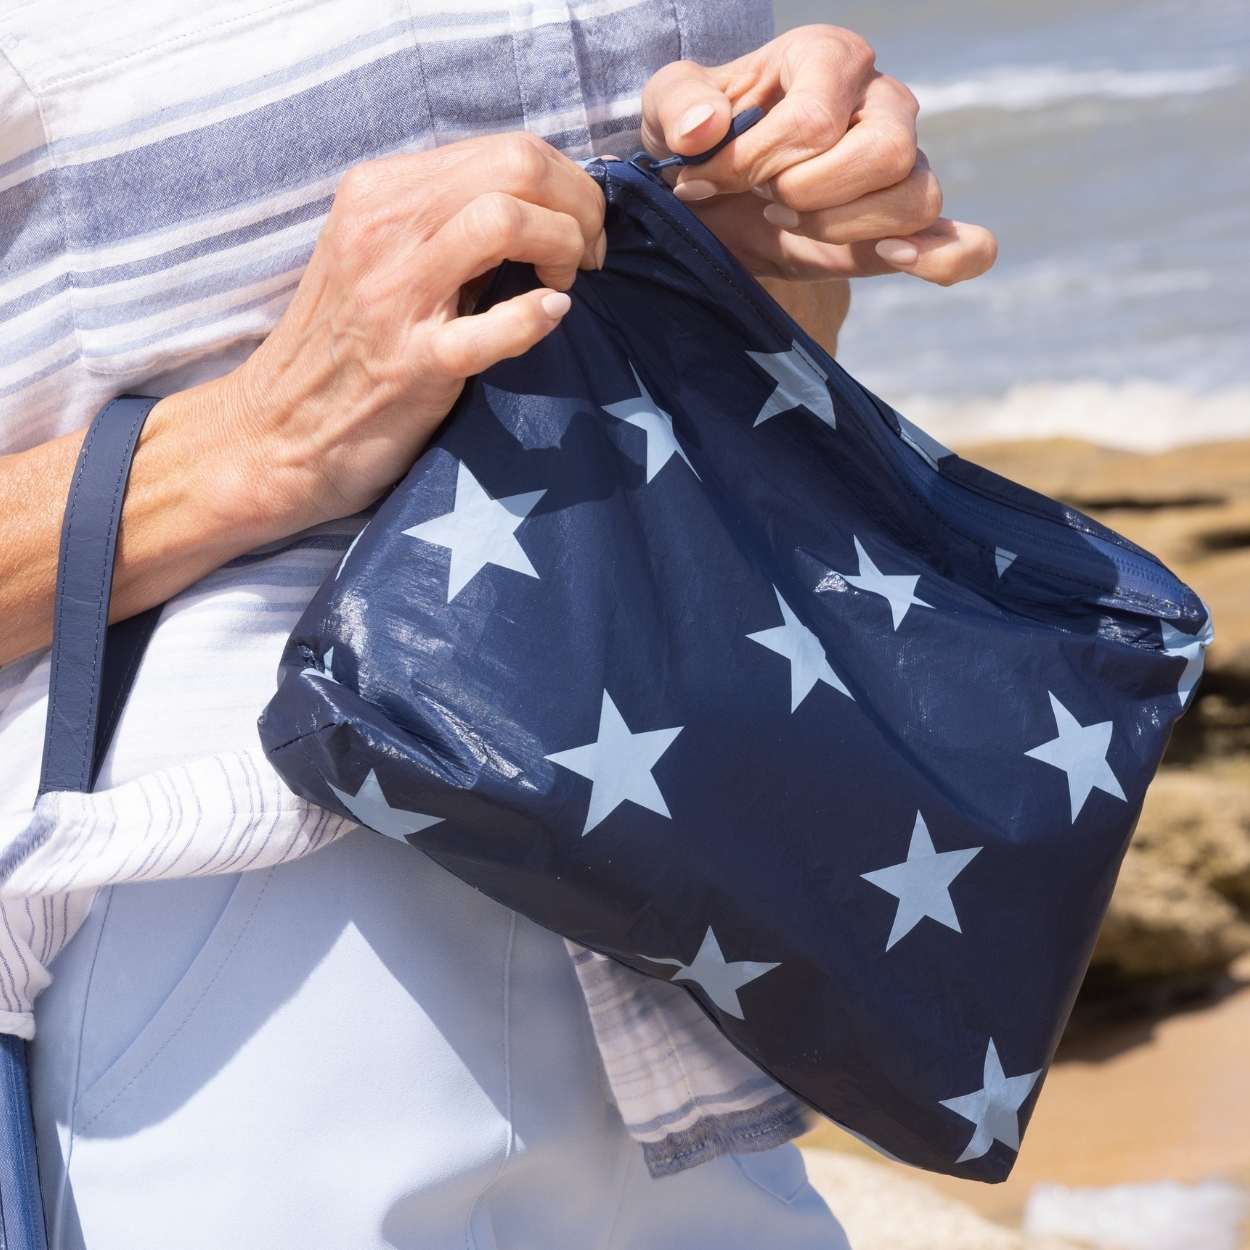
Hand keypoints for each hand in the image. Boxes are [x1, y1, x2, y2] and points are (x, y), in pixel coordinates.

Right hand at [221, 132, 605, 537]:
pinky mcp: (412, 363)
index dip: (567, 186)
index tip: (580, 233)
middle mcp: (382, 227)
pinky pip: (491, 326)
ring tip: (564, 285)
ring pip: (505, 219)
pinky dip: (534, 317)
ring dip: (563, 246)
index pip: (506, 149)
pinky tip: (549, 317)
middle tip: (587, 258)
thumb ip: (446, 223)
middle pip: (517, 166)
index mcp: (380, 191)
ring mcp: (393, 295)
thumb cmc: (346, 349)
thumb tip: (538, 204)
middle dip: (580, 207)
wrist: (278, 437)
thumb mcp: (383, 259)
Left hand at [641, 26, 996, 285]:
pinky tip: (893, 258)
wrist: (711, 192)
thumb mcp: (665, 109)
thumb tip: (703, 129)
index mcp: (829, 59)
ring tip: (791, 223)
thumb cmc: (698, 138)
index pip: (814, 121)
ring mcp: (903, 164)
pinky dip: (944, 258)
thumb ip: (676, 105)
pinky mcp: (904, 227)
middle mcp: (881, 103)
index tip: (701, 179)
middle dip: (809, 194)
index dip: (752, 164)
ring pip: (914, 198)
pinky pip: (963, 245)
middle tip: (764, 199)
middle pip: (886, 151)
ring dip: (842, 228)